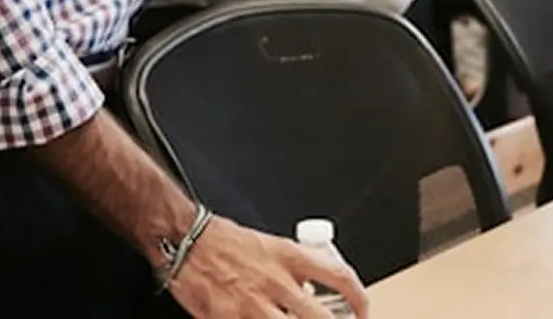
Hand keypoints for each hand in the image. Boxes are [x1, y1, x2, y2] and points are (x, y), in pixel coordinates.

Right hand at [168, 216, 368, 317]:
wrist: (187, 242)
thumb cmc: (225, 242)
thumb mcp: (270, 247)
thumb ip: (295, 270)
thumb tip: (313, 295)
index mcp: (290, 256)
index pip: (339, 276)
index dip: (359, 298)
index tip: (364, 311)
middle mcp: (277, 282)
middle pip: (322, 318)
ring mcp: (255, 305)